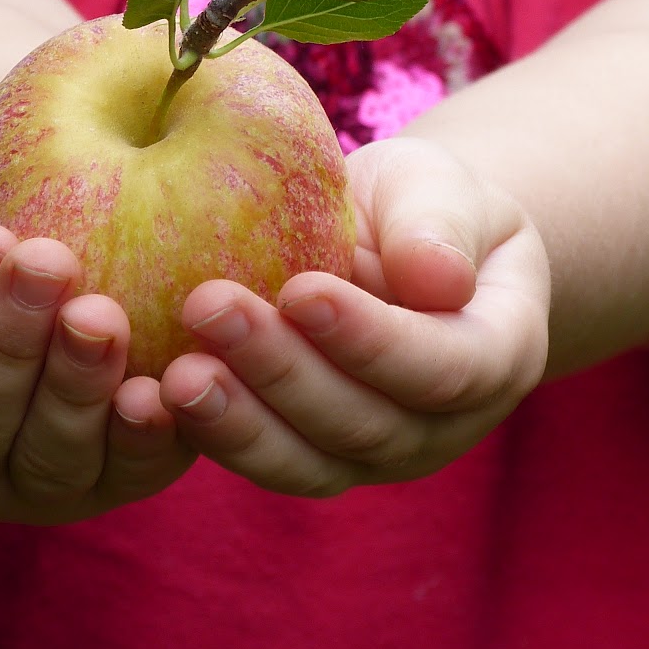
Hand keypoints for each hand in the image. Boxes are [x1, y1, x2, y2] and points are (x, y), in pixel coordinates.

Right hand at [0, 161, 194, 521]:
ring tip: (102, 316)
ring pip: (44, 459)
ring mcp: (30, 484)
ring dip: (74, 388)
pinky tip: (158, 390)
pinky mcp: (112, 481)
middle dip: (10, 339)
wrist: (53, 218)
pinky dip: (144, 440)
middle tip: (50, 260)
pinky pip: (125, 474)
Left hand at [154, 137, 550, 496]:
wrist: (392, 242)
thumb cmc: (421, 202)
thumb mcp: (441, 185)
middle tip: (207, 307)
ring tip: (174, 375)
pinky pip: (266, 461)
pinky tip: (151, 396)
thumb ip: (441, 223)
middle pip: (366, 423)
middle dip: (282, 372)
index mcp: (497, 352)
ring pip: (311, 463)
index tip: (300, 290)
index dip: (371, 338)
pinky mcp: (313, 456)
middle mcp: (444, 424)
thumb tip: (439, 279)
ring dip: (240, 422)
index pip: (442, 365)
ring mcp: (376, 452)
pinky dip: (213, 436)